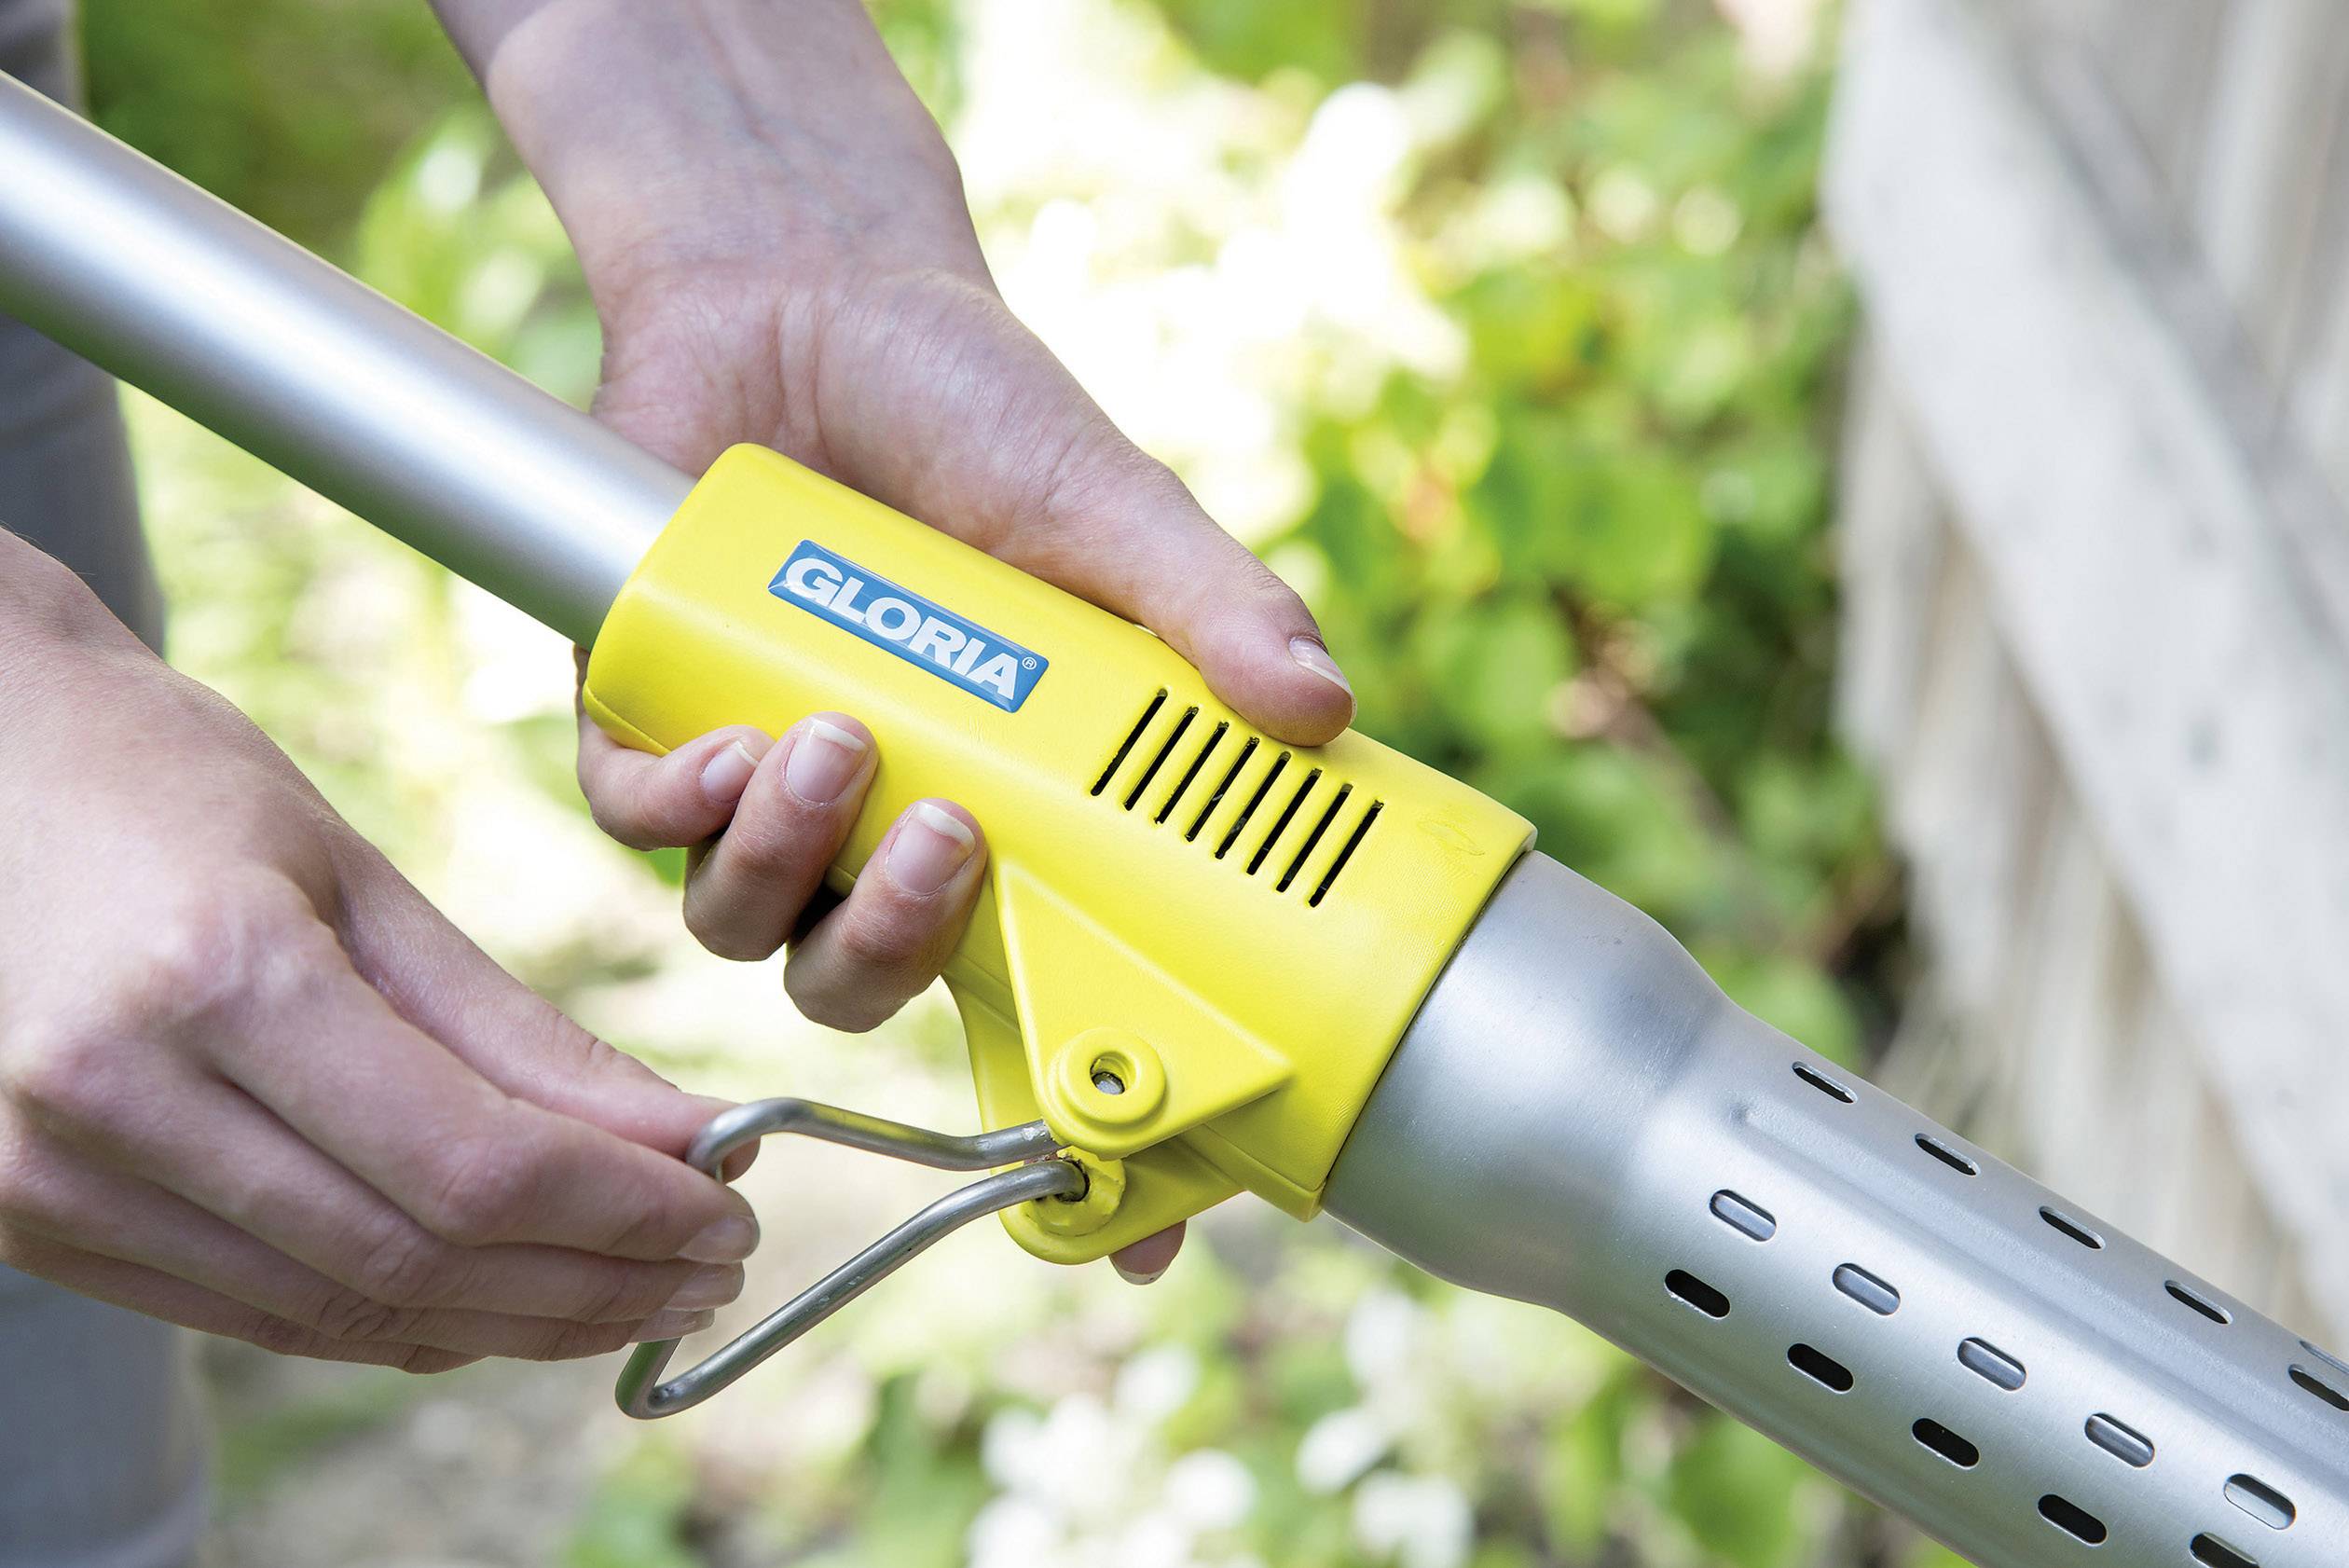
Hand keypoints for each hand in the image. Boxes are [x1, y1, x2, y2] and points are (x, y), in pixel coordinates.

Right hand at [0, 546, 757, 1369]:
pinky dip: (400, 1319)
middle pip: (415, 1259)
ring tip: (631, 1296)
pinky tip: (501, 1298)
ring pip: (342, 1311)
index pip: (475, 1163)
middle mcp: (112, 1099)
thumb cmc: (169, 786)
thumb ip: (521, 1032)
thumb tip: (681, 1139)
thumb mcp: (361, 878)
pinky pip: (260, 1313)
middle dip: (594, 1284)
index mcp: (214, 979)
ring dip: (511, 1323)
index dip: (625, 1213)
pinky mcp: (30, 1224)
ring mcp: (51, 1179)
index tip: (726, 1215)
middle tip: (706, 1273)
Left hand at [445, 0, 1357, 1280]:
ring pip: (747, 931)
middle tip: (951, 845)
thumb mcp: (1104, 510)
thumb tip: (1319, 705)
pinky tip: (728, 741)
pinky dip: (677, 809)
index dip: (1085, 1120)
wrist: (806, 303)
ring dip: (786, 869)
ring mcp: (758, 783)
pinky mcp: (641, 720)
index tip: (1152, 1227)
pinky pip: (637, 830)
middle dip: (900, 956)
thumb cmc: (970, 417)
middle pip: (870, 989)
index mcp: (1003, 812)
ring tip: (836, 743)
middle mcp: (874, 823)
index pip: (1042, 997)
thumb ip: (1203, 606)